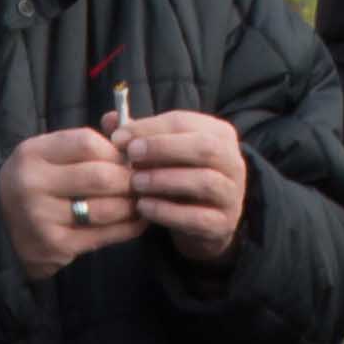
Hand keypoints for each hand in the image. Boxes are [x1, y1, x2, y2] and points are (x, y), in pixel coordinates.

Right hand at [2, 128, 139, 278]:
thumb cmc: (36, 183)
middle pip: (100, 176)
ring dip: (132, 204)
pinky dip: (128, 227)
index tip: (127, 156)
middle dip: (129, 178)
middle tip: (142, 180)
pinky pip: (104, 235)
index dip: (115, 149)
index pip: (86, 142)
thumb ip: (84, 140)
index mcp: (32, 154)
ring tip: (141, 198)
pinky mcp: (56, 246)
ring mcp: (43, 217)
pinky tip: (138, 219)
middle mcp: (33, 184)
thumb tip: (123, 121)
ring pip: (107, 208)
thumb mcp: (48, 154)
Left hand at [118, 109, 249, 263]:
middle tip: (131, 155)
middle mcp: (233, 161)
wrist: (202, 223)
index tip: (118, 137)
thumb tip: (110, 119)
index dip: (149, 127)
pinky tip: (143, 208)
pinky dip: (168, 212)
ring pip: (204, 181)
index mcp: (219, 134)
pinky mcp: (223, 224)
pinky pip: (198, 217)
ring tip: (136, 183)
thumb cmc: (179, 177)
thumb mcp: (163, 154)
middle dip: (163, 148)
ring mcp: (232, 194)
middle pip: (204, 147)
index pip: (185, 121)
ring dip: (165, 180)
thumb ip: (139, 136)